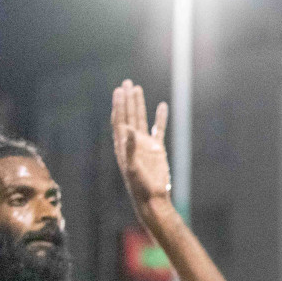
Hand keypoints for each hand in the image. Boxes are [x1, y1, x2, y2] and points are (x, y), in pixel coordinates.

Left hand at [111, 80, 170, 209]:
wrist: (152, 197)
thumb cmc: (139, 185)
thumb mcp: (133, 167)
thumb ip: (130, 148)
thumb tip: (128, 129)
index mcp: (122, 144)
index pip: (120, 119)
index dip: (119, 105)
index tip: (119, 90)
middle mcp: (132, 141)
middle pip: (129, 115)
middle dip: (127, 99)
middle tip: (127, 83)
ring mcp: (145, 144)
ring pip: (142, 119)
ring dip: (139, 104)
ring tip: (138, 89)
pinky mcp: (157, 148)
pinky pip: (159, 129)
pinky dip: (160, 118)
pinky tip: (162, 106)